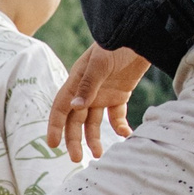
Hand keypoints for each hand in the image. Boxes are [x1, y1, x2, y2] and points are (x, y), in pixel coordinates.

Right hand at [46, 44, 148, 161]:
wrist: (140, 35)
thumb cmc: (116, 44)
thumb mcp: (100, 63)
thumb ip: (88, 85)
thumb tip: (75, 107)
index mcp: (76, 81)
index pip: (61, 107)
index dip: (55, 126)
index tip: (53, 145)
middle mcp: (86, 91)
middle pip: (76, 120)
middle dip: (74, 139)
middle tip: (77, 159)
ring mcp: (102, 94)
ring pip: (94, 122)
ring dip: (94, 138)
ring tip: (99, 155)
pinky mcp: (119, 95)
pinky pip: (116, 117)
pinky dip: (119, 127)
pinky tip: (126, 134)